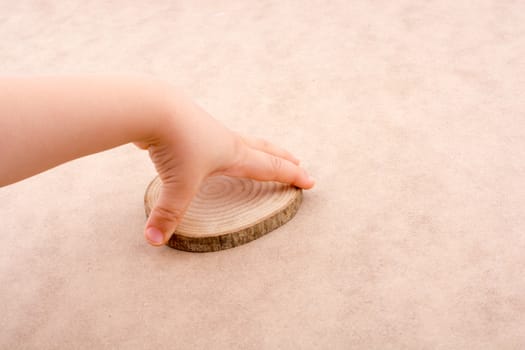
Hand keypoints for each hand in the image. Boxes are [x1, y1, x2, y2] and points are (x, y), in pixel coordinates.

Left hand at [137, 93, 314, 245]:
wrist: (151, 107)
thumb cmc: (174, 144)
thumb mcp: (177, 185)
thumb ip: (169, 215)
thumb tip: (154, 241)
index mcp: (233, 154)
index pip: (270, 167)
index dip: (292, 176)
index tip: (310, 181)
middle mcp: (225, 140)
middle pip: (263, 148)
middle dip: (282, 157)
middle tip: (297, 160)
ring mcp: (207, 130)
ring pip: (240, 140)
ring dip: (255, 148)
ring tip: (256, 153)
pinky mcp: (189, 126)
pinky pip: (212, 137)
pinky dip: (222, 144)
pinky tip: (210, 148)